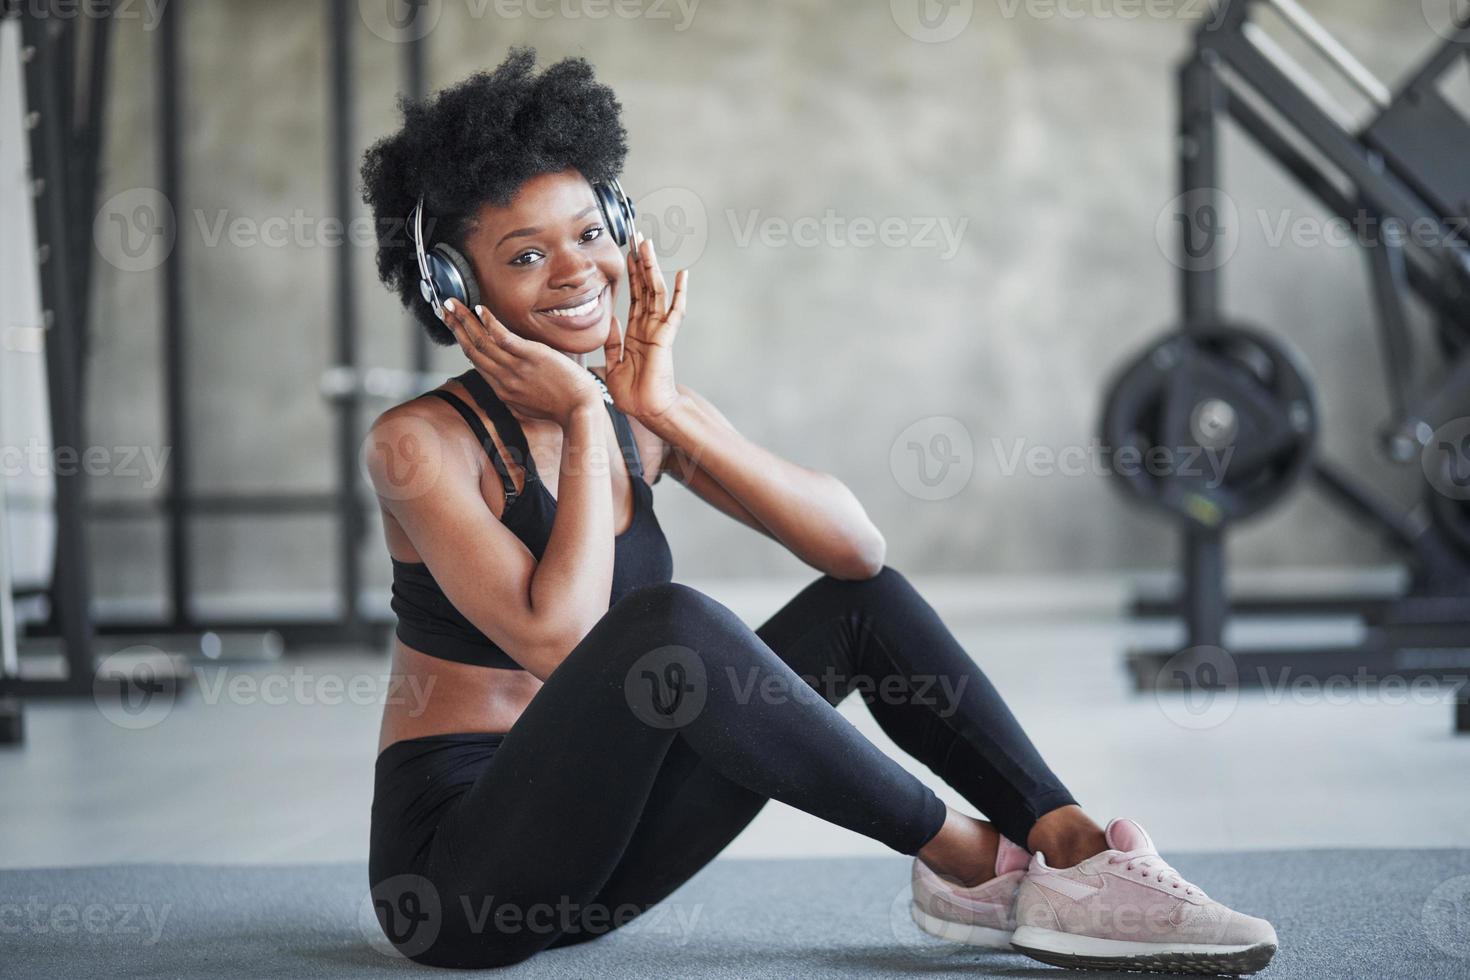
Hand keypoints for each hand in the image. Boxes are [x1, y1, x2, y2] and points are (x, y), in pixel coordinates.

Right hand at [441, 298, 600, 426]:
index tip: (454, 327)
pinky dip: (489, 323)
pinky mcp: (531, 357)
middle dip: (455, 326)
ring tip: (453, 304)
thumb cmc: (562, 407)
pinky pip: (503, 338)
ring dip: (464, 320)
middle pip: (471, 349)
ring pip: (481, 341)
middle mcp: (503, 379)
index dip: (462, 341)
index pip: (476, 361)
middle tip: (444, 309)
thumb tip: (508, 380)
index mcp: (502, 390)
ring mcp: (516, 368)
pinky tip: (480, 309)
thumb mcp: (529, 405)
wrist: (580, 411)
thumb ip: (515, 391)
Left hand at [603, 233, 687, 426]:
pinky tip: (682, 274)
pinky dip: (679, 293)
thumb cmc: (632, 395)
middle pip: (645, 287)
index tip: (627, 252)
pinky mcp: (665, 337)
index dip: (631, 274)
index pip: (634, 296)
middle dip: (641, 262)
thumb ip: (611, 342)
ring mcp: (659, 331)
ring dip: (652, 268)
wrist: (646, 411)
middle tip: (638, 237)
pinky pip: (674, 311)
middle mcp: (648, 327)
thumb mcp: (612, 365)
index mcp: (636, 332)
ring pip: (655, 292)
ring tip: (647, 244)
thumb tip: (610, 319)